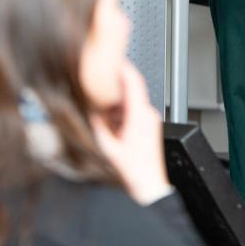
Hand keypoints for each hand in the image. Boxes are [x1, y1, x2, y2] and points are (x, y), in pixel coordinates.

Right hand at [91, 60, 170, 204]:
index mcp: (140, 115)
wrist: (150, 186)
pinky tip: (114, 118)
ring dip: (120, 98)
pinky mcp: (151, 125)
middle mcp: (149, 114)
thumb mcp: (109, 149)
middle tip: (105, 78)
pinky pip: (137, 109)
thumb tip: (92, 111)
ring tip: (105, 103)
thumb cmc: (133, 171)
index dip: (125, 68)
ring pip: (135, 99)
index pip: (134, 82)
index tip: (116, 59)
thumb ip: (99, 127)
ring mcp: (152, 119)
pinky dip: (125, 108)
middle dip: (119, 82)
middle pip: (134, 88)